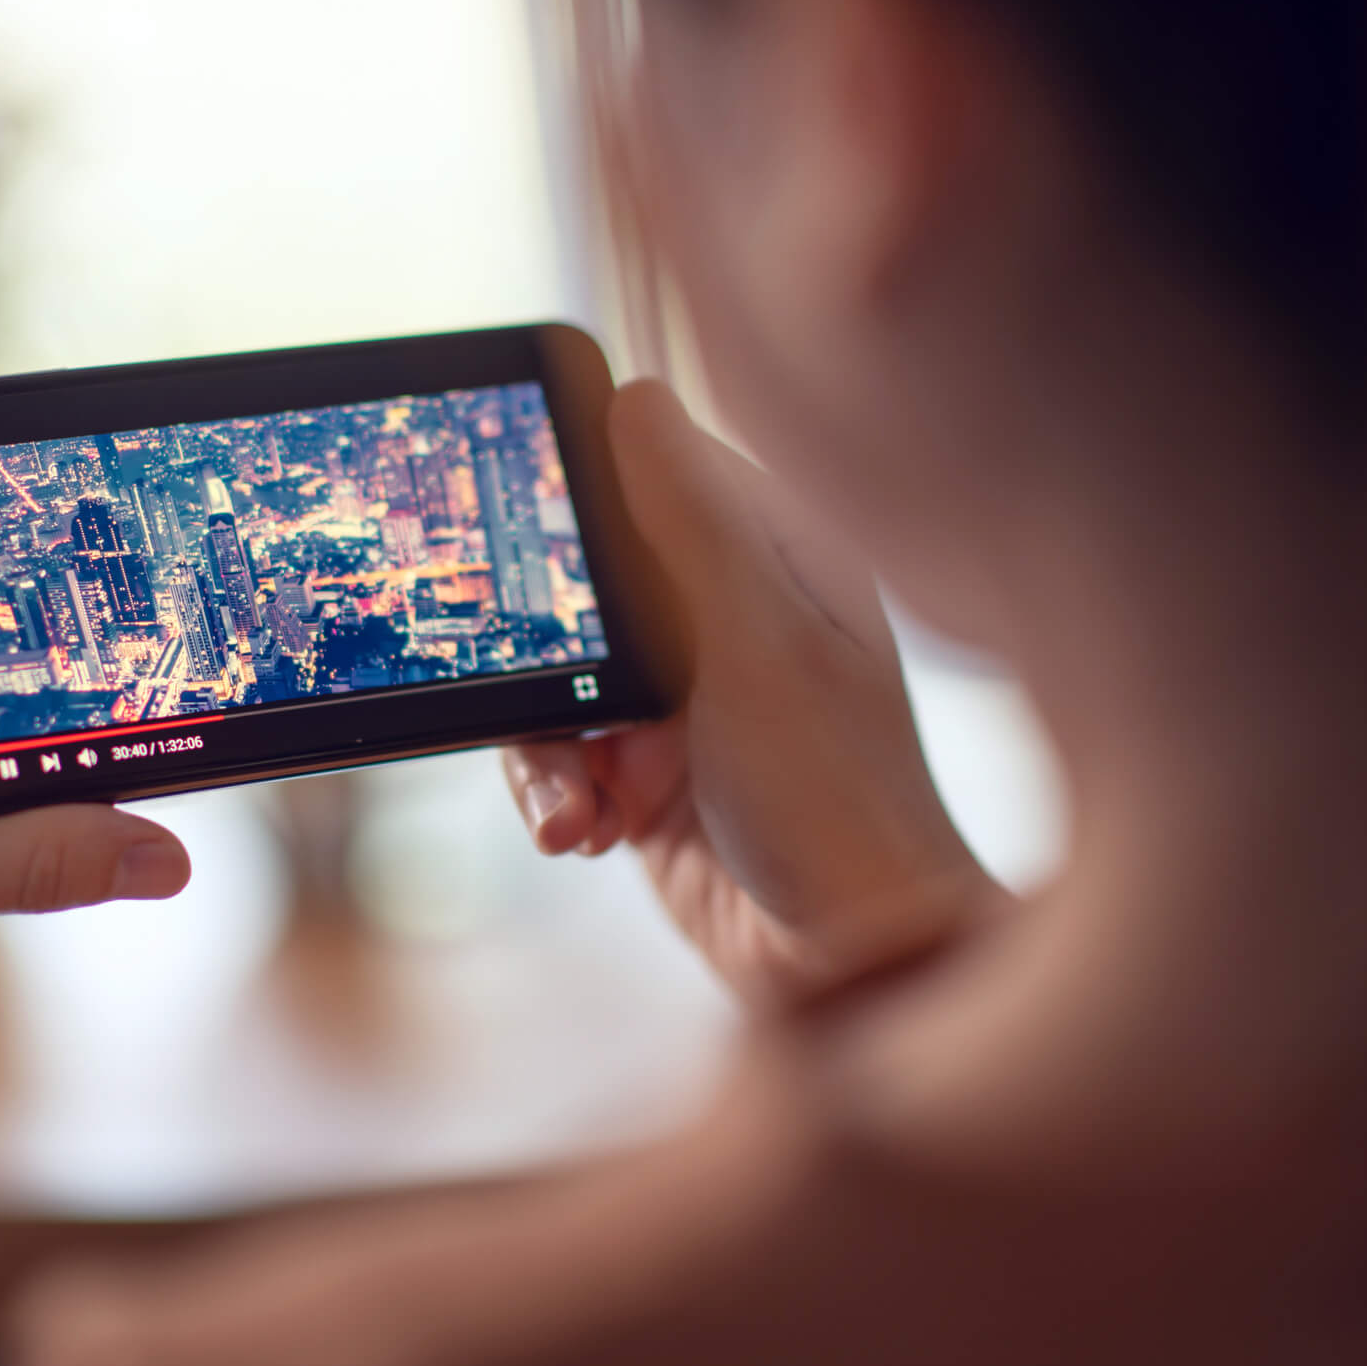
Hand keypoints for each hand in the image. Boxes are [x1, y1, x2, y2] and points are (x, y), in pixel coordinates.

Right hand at [505, 382, 989, 1004]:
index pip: (654, 473)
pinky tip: (586, 834)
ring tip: (581, 808)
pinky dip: (559, 794)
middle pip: (583, 582)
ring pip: (555, 676)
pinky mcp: (646, 772)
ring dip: (549, 747)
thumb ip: (688, 531)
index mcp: (778, 557)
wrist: (848, 969)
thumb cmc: (839, 805)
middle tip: (560, 708)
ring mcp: (685, 696)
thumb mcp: (757, 652)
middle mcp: (729, 615)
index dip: (579, 496)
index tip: (519, 534)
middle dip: (550, 656)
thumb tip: (632, 396)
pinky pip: (559, 753)